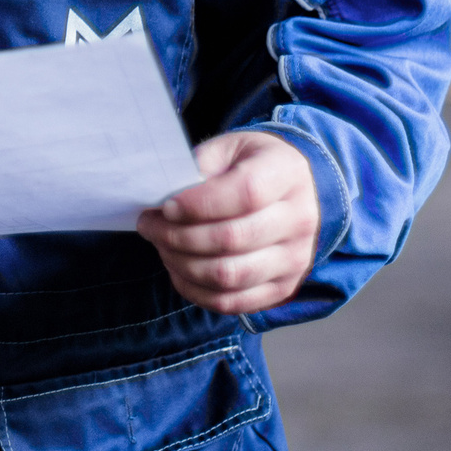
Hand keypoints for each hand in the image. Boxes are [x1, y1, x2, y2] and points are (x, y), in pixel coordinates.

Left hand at [137, 132, 319, 316]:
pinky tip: (178, 269)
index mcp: (287, 174)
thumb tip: (166, 196)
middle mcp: (299, 220)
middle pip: (232, 238)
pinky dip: (195, 290)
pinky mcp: (282, 289)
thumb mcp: (232, 147)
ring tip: (162, 246)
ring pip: (229, 275)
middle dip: (178, 235)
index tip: (167, 205)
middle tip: (150, 225)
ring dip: (182, 264)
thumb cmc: (256, 165)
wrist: (301, 190)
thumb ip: (202, 165)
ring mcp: (295, 260)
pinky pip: (232, 302)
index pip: (245, 194)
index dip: (199, 203)